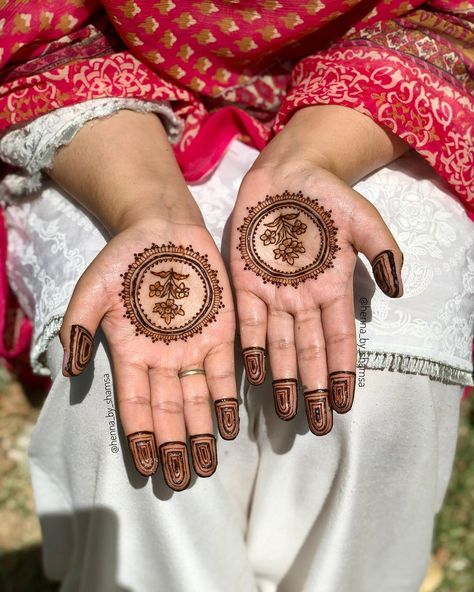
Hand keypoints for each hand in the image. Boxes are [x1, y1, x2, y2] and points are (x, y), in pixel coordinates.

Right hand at [60, 215, 237, 490]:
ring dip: (201, 433)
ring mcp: (193, 347)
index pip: (136, 404)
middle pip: (169, 410)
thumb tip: (67, 370)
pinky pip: (224, 371)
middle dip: (174, 446)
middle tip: (181, 481)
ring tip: (205, 465)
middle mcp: (163, 358)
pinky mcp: (221, 332)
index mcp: (131, 353)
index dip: (141, 435)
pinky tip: (229, 426)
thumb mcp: (92, 289)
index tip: (145, 468)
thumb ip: (78, 327)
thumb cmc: (124, 259)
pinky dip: (227, 399)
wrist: (163, 230)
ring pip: (197, 399)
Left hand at [230, 156, 402, 434]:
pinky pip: (248, 322)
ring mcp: (272, 293)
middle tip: (316, 425)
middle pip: (309, 352)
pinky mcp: (244, 282)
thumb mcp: (362, 218)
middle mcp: (302, 299)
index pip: (339, 339)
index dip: (342, 371)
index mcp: (332, 288)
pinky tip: (254, 374)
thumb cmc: (326, 196)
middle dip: (312, 388)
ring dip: (283, 378)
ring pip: (279, 345)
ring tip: (285, 412)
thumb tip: (397, 290)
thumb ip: (381, 250)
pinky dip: (252, 348)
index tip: (344, 403)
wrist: (285, 174)